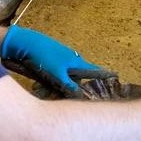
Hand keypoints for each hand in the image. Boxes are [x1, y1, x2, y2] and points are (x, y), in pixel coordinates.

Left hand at [0, 25, 115, 97]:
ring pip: (67, 74)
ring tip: (55, 93)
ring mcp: (62, 57)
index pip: (94, 70)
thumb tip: (83, 96)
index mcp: (77, 62)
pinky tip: (45, 85)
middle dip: (78, 86)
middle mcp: (72, 59)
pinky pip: (58, 72)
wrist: (25, 43)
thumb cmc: (44, 57)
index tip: (115, 77)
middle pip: (80, 75)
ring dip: (63, 84)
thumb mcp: (58, 75)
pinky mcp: (52, 58)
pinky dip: (55, 79)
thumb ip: (70, 86)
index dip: (104, 75)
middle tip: (76, 97)